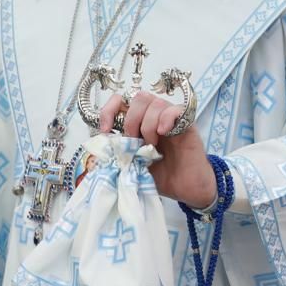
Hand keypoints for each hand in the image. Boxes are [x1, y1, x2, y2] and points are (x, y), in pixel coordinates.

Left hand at [100, 92, 215, 208]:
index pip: (120, 100)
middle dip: (131, 120)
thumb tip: (99, 148)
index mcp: (137, 122)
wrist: (185, 188)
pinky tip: (164, 133)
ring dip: (148, 124)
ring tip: (152, 145)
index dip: (109, 110)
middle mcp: (153, 116)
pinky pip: (175, 109)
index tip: (106, 130)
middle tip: (134, 142)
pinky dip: (165, 119)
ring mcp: (170, 118)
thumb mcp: (132, 164)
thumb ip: (118, 152)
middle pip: (138, 97)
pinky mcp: (186, 123)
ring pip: (155, 102)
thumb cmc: (160, 174)